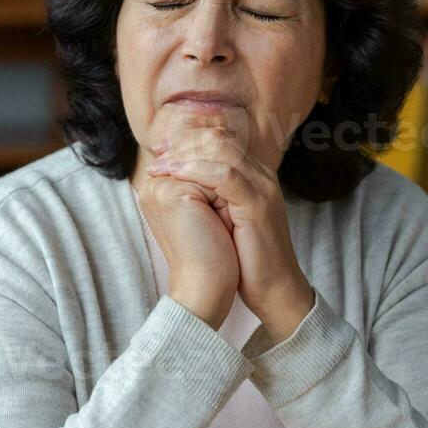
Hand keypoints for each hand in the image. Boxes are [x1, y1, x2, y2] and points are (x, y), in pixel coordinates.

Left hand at [146, 125, 314, 342]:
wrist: (272, 289)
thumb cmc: (244, 257)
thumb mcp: (223, 219)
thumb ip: (208, 196)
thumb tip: (173, 182)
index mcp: (253, 175)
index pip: (218, 139)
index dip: (186, 141)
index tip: (159, 153)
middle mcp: (260, 175)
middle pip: (218, 138)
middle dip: (182, 144)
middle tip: (156, 156)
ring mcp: (262, 187)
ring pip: (221, 150)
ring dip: (184, 155)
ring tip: (159, 167)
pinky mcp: (258, 204)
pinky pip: (225, 174)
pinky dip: (196, 171)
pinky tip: (175, 177)